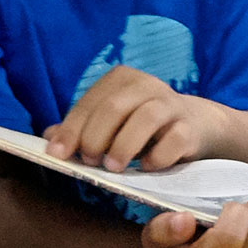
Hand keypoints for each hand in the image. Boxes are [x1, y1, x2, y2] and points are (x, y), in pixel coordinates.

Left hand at [44, 65, 237, 171]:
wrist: (197, 125)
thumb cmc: (143, 126)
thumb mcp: (111, 123)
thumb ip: (81, 128)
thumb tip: (50, 138)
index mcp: (122, 79)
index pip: (90, 103)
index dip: (71, 129)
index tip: (57, 154)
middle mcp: (148, 85)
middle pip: (114, 108)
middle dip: (95, 138)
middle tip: (89, 161)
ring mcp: (172, 105)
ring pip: (145, 118)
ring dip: (123, 146)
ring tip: (113, 168)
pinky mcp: (191, 128)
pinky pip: (174, 140)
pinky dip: (157, 157)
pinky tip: (147, 167)